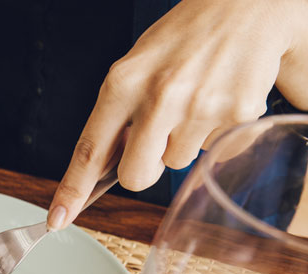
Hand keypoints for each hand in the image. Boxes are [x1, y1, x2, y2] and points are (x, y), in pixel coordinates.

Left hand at [47, 0, 307, 229]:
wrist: (248, 3)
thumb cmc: (186, 36)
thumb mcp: (137, 65)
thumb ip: (119, 114)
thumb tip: (104, 168)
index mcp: (124, 82)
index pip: (90, 150)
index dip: (72, 190)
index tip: (58, 219)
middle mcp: (160, 97)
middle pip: (137, 176)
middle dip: (144, 168)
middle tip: (157, 136)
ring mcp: (200, 108)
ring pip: (178, 165)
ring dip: (183, 143)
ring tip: (196, 100)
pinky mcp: (238, 115)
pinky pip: (215, 151)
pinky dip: (215, 133)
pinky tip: (219, 98)